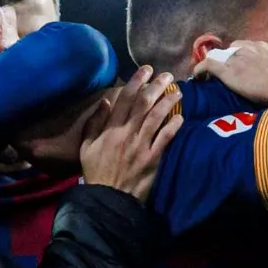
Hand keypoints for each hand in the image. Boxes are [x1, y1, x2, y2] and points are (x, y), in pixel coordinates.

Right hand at [78, 71, 180, 200]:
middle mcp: (127, 133)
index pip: (125, 99)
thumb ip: (95, 123)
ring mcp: (141, 146)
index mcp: (110, 129)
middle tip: (166, 75)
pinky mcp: (152, 159)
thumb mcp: (86, 146)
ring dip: (168, 102)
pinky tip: (180, 116)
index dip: (136, 82)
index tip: (146, 70)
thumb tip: (105, 101)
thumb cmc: (96, 171)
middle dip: (156, 87)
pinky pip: (165, 139)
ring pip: (156, 118)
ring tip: (177, 90)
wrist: (108, 197)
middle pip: (143, 104)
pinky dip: (173, 126)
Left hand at [199, 38, 267, 104]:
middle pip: (234, 49)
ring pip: (220, 56)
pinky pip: (206, 65)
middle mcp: (249, 48)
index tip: (247, 67)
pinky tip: (198, 78)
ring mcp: (237, 58)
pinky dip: (200, 70)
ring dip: (217, 65)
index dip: (247, 57)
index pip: (251, 47)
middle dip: (232, 59)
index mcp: (266, 47)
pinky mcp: (227, 71)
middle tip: (232, 72)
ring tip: (213, 77)